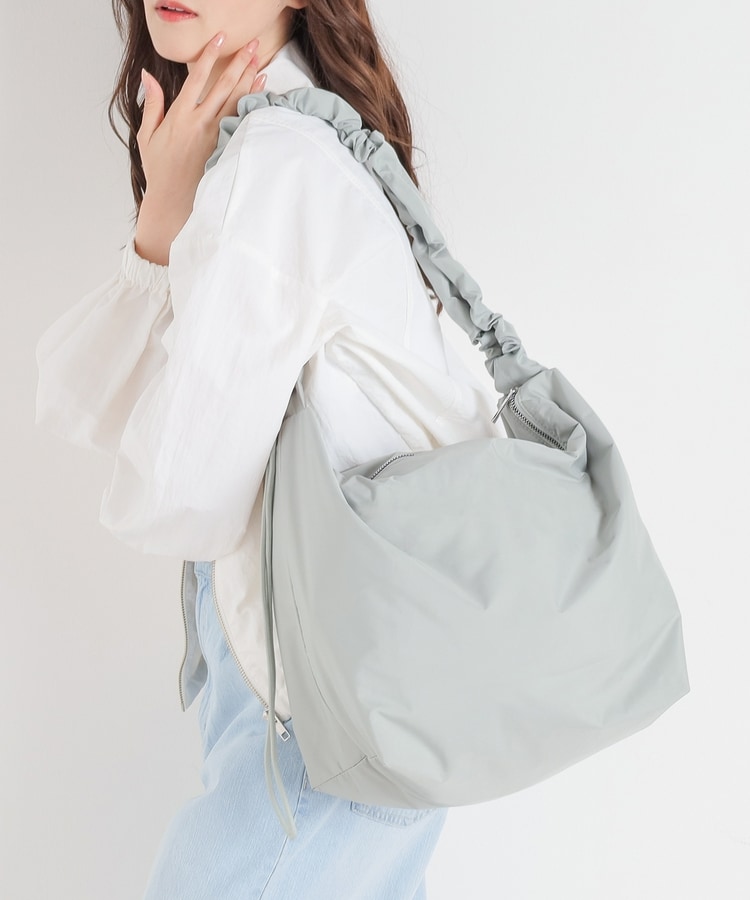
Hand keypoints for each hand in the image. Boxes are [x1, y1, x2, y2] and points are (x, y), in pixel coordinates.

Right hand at [134, 32, 266, 264]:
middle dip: (239, 62)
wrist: (174, 204)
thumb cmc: (160, 172)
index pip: (197, 78)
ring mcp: (215, 137)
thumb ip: (152, 104)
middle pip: (223, 86)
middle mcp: (199, 124)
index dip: (209, 55)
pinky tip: (262, 90)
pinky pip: (242, 121)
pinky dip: (253, 104)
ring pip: (236, 102)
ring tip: (260, 60)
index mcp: (179, 117)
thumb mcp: (147, 136)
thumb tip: (147, 76)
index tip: (220, 38)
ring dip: (249, 79)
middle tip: (252, 43)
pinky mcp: (225, 149)